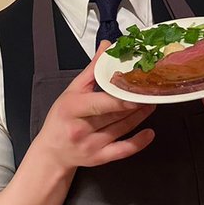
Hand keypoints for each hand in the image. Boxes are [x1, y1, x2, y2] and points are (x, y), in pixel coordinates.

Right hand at [38, 41, 155, 168]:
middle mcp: (81, 128)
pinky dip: (138, 142)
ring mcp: (91, 146)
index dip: (121, 99)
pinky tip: (150, 133)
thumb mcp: (72, 91)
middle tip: (151, 91)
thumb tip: (107, 46)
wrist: (51, 152)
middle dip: (135, 102)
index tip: (137, 90)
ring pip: (122, 128)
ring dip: (140, 115)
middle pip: (114, 114)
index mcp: (73, 108)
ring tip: (152, 103)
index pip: (100, 103)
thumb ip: (92, 69)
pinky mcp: (99, 158)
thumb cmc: (61, 118)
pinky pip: (123, 151)